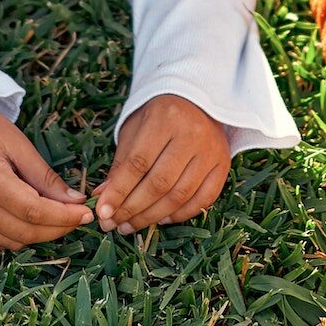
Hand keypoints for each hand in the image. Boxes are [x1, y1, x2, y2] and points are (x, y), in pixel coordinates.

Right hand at [0, 91, 92, 251]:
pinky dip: (13, 238)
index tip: (86, 214)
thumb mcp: (17, 143)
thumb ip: (45, 177)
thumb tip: (75, 202)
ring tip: (53, 215)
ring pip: (11, 243)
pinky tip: (24, 220)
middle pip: (25, 233)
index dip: (64, 217)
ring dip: (37, 234)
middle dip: (57, 228)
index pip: (35, 212)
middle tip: (77, 217)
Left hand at [93, 94, 230, 233]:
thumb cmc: (159, 116)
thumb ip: (121, 163)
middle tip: (113, 224)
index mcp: (164, 119)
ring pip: (180, 195)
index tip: (102, 212)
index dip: (119, 191)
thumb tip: (103, 198)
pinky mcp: (223, 165)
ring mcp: (211, 151)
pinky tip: (160, 219)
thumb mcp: (135, 130)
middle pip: (159, 183)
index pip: (138, 163)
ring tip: (130, 225)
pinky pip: (203, 199)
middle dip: (133, 209)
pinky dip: (180, 214)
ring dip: (152, 216)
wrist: (197, 100)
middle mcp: (191, 134)